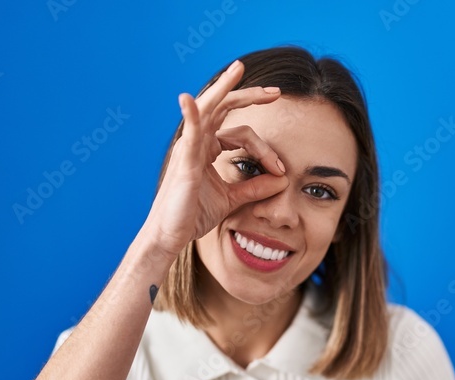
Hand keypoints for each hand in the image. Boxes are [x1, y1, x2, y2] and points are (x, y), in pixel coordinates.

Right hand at [143, 59, 287, 257]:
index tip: (280, 168)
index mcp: (207, 148)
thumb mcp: (232, 198)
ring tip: (238, 69)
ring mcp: (189, 148)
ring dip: (224, 88)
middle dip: (250, 96)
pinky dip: (190, 114)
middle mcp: (197, 142)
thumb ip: (255, 187)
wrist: (172, 235)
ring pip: (209, 108)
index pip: (240, 132)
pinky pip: (188, 132)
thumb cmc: (193, 215)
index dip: (264, 148)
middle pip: (224, 108)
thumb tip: (282, 179)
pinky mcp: (184, 161)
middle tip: (276, 92)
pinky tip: (187, 100)